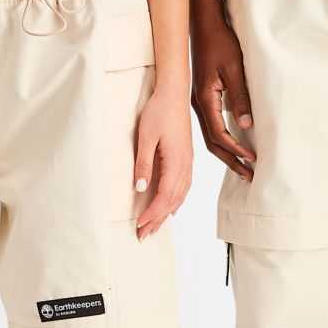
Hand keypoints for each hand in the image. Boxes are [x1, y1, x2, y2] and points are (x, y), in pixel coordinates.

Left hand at [134, 88, 193, 240]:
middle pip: (172, 201)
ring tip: (154, 227)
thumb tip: (141, 189)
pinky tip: (171, 209)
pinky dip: (176, 202)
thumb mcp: (146, 137)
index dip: (152, 213)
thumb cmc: (159, 111)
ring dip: (166, 214)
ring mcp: (188, 163)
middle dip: (157, 220)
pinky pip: (183, 187)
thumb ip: (144, 164)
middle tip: (143, 235)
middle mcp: (185, 166)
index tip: (139, 225)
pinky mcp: (186, 159)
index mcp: (176, 161)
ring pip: (179, 196)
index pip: (164, 196)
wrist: (174, 92)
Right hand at [191, 18, 255, 179]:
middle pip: (212, 143)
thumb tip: (246, 126)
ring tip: (242, 166)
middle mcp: (198, 106)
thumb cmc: (220, 42)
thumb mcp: (234, 68)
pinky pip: (210, 127)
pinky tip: (232, 144)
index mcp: (204, 100)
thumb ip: (240, 97)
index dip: (236, 149)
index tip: (252, 159)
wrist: (204, 25)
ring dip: (226, 153)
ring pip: (210, 137)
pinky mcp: (202, 99)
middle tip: (248, 175)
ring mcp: (198, 104)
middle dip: (230, 160)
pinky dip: (221, 140)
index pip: (219, 134)